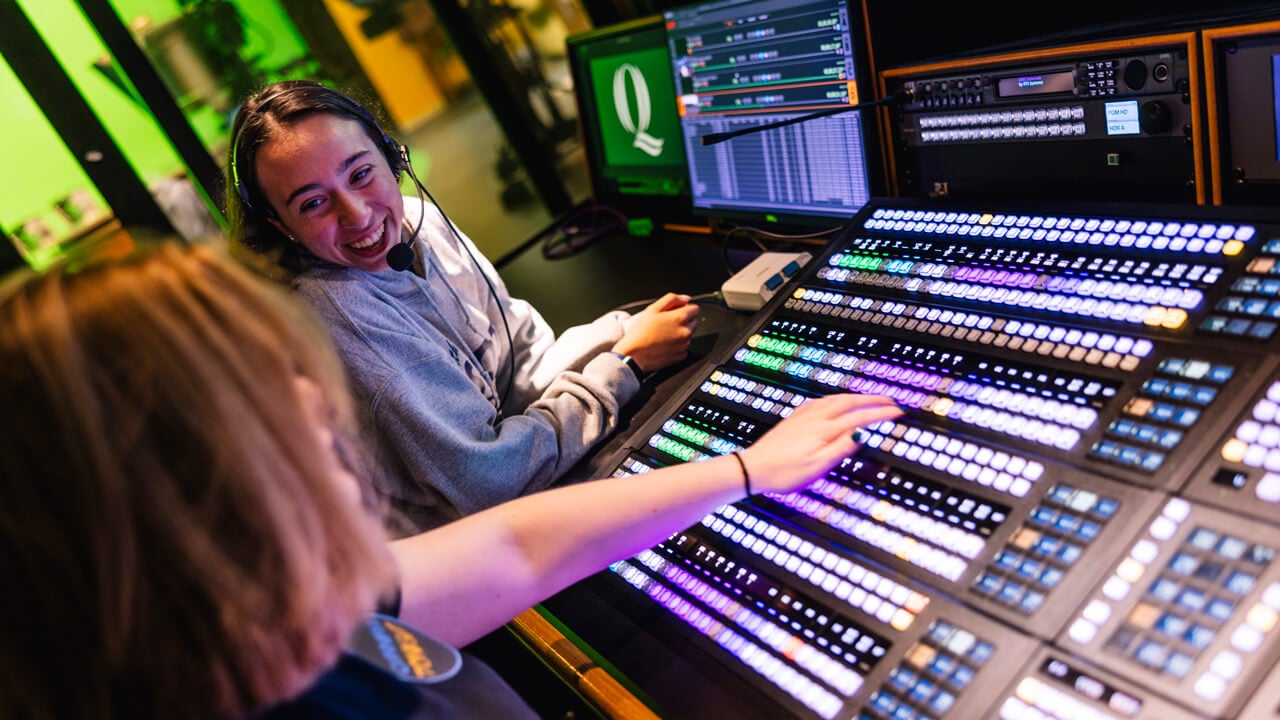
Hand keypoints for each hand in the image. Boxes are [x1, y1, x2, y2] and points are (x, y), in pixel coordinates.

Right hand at [613, 293, 699, 372]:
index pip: (695, 309)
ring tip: (663, 334)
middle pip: (693, 321)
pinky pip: (684, 347)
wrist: (634, 355)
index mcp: (680, 318)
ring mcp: (684, 345)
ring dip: (680, 333)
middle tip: (666, 323)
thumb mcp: (652, 309)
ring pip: (689, 334)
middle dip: (683, 320)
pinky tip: (665, 344)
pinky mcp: (681, 356)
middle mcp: (686, 332)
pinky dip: (677, 345)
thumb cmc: (640, 332)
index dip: (684, 308)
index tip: (674, 312)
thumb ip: (672, 299)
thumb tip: (685, 299)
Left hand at [740, 394, 901, 494]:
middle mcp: (815, 418)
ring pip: (836, 399)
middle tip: (891, 401)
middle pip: (850, 402)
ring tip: (870, 398)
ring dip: (856, 396)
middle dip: (873, 400)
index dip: (881, 414)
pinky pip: (821, 401)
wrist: (753, 469)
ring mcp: (803, 417)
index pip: (860, 417)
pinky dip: (836, 398)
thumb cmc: (783, 473)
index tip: (899, 411)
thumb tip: (863, 432)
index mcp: (824, 430)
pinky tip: (834, 401)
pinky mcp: (794, 419)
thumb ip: (841, 448)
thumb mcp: (817, 467)